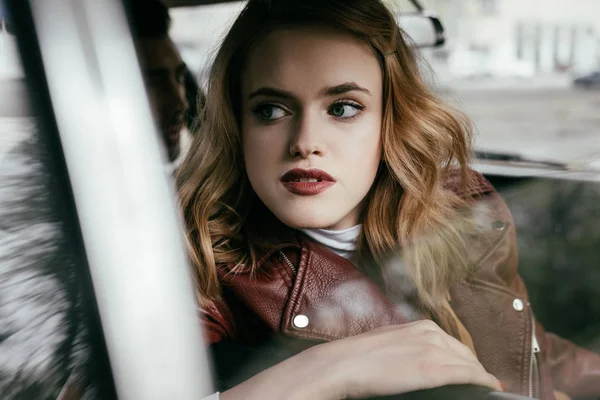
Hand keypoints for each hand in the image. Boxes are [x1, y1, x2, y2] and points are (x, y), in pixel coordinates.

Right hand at [322, 320, 501, 398]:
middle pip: (466, 355)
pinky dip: (483, 382)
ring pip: (470, 366)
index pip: (455, 345)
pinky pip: (469, 376)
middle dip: (475, 369)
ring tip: (487, 387)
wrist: (345, 363)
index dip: (466, 361)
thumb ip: (410, 346)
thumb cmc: (360, 356)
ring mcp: (434, 352)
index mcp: (422, 326)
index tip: (472, 370)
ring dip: (480, 377)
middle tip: (482, 382)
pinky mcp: (433, 371)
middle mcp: (432, 335)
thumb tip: (419, 360)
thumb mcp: (390, 342)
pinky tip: (491, 388)